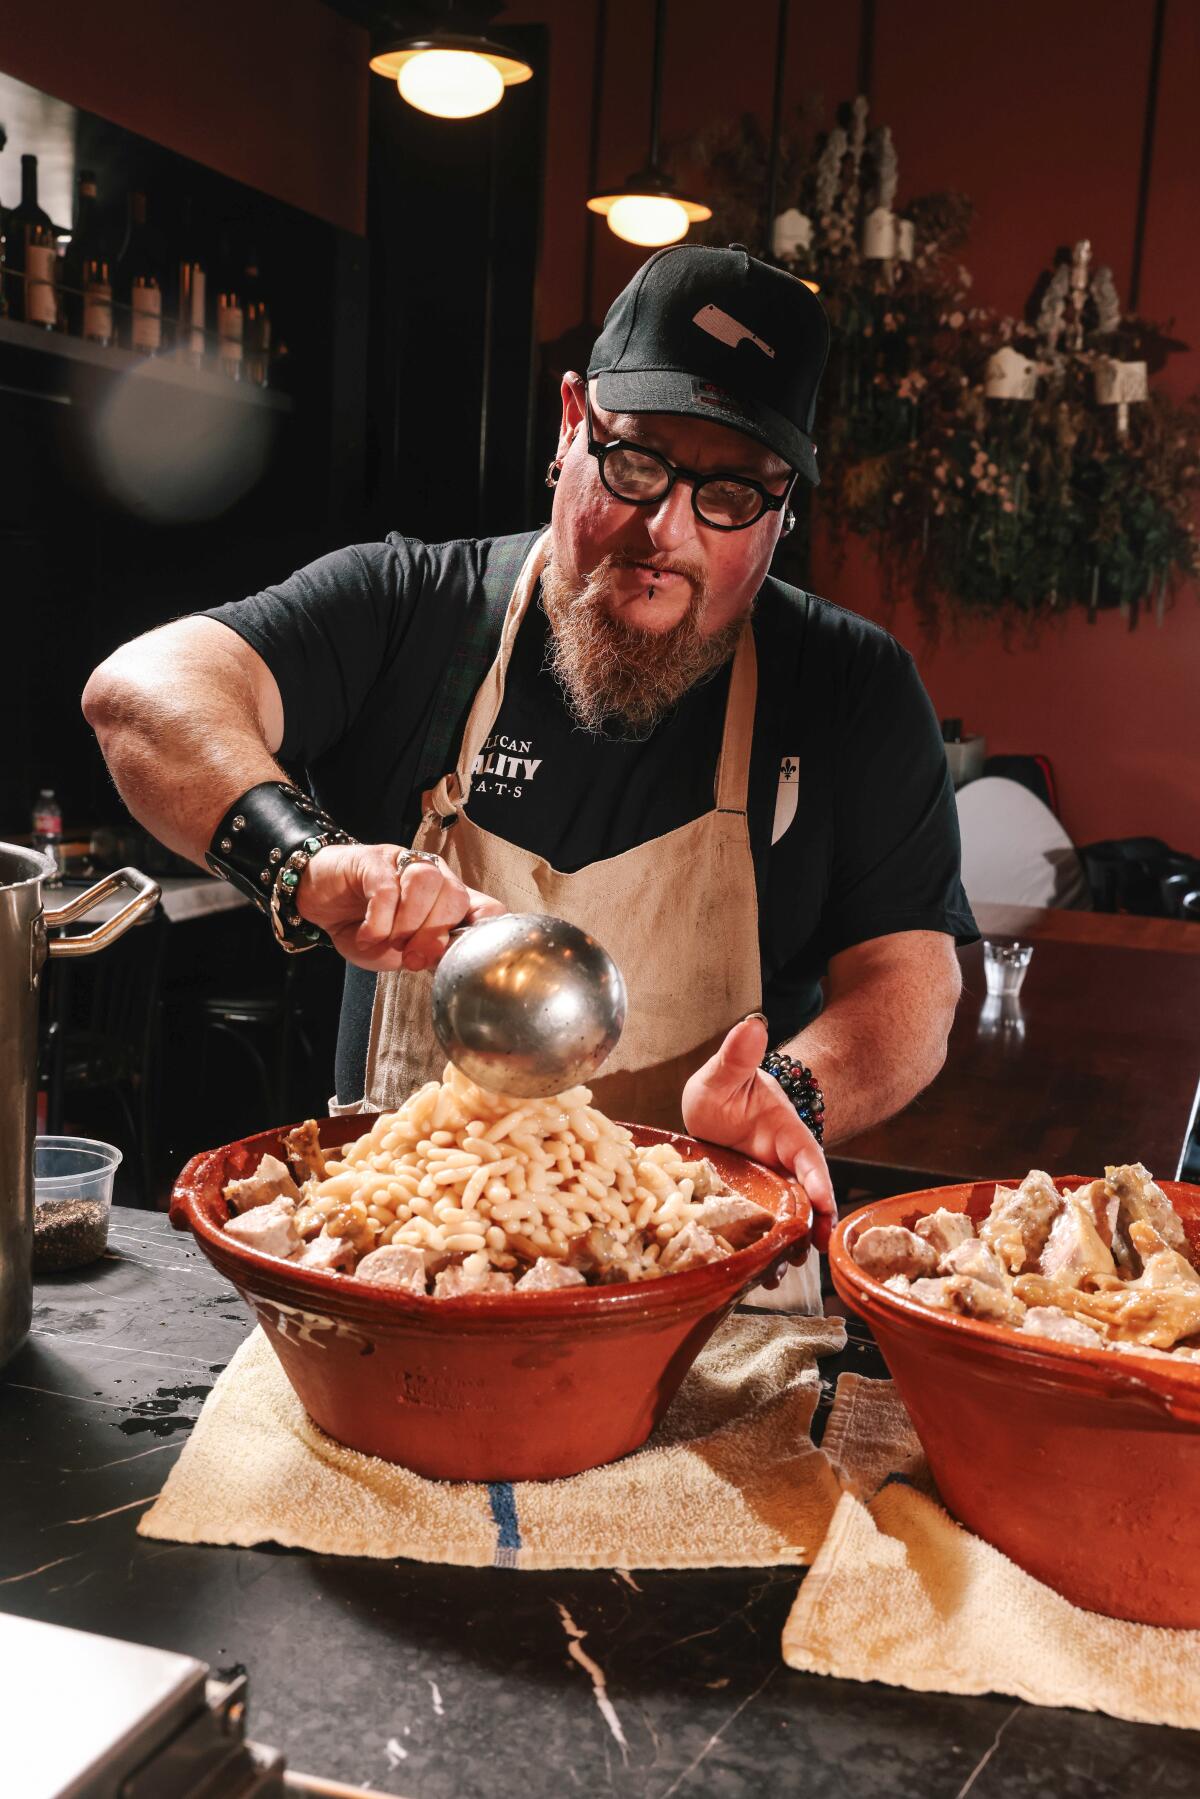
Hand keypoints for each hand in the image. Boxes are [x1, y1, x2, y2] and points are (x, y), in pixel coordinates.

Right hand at [296, 845, 504, 972]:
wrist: (318, 906)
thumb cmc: (364, 928)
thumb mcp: (401, 953)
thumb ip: (428, 954)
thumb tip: (445, 960)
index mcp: (448, 900)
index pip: (488, 909)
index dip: (484, 933)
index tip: (464, 957)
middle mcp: (433, 876)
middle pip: (455, 896)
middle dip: (433, 935)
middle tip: (410, 956)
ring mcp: (404, 862)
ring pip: (426, 883)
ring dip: (407, 923)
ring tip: (387, 941)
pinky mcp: (374, 859)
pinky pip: (388, 888)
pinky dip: (379, 920)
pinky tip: (368, 934)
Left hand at [681, 1016, 836, 1251]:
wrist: (714, 1111)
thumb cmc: (725, 1090)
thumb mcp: (723, 1073)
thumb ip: (738, 1054)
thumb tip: (752, 1023)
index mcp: (785, 1132)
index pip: (808, 1157)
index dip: (817, 1180)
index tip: (822, 1203)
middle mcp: (784, 1164)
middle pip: (807, 1197)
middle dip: (811, 1225)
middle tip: (809, 1252)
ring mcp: (769, 1187)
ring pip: (788, 1219)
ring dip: (788, 1244)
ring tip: (781, 1273)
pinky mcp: (753, 1205)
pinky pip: (765, 1228)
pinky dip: (767, 1249)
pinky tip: (760, 1272)